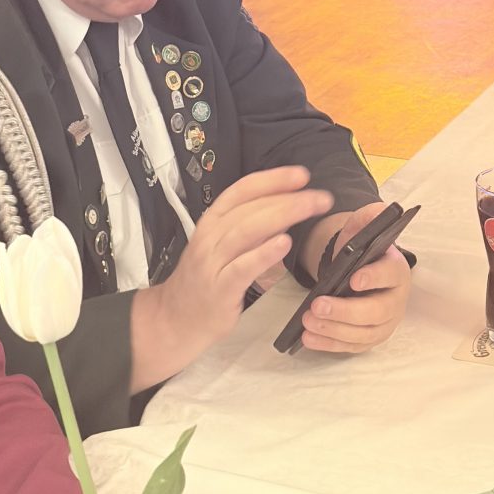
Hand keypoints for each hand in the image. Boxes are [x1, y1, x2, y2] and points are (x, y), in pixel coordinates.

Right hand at [130, 165, 332, 386]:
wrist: (173, 318)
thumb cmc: (205, 281)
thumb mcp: (223, 247)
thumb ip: (250, 228)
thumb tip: (286, 209)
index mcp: (212, 222)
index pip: (242, 191)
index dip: (272, 179)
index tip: (302, 175)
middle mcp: (210, 237)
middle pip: (250, 208)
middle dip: (287, 197)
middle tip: (320, 197)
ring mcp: (213, 262)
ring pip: (247, 231)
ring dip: (282, 215)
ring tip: (309, 208)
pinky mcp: (220, 288)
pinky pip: (243, 267)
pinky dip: (264, 253)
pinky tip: (284, 243)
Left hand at [296, 202, 411, 354]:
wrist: (360, 271)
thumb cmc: (363, 252)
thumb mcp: (364, 228)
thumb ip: (370, 217)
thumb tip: (379, 210)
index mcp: (397, 271)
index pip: (390, 275)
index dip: (374, 278)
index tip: (354, 278)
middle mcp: (395, 301)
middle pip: (375, 311)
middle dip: (345, 311)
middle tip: (317, 305)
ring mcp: (383, 323)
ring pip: (362, 333)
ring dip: (334, 330)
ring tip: (308, 322)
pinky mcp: (368, 338)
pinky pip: (350, 346)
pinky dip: (329, 344)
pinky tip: (309, 338)